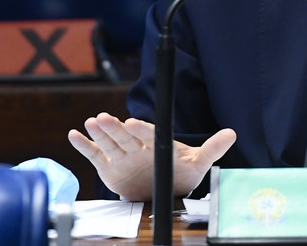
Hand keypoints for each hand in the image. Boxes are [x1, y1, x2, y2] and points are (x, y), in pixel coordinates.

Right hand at [68, 112, 236, 200]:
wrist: (167, 188)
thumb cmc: (182, 173)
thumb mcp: (199, 162)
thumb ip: (213, 148)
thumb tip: (232, 133)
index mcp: (158, 143)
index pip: (150, 135)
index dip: (142, 130)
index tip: (134, 123)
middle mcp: (137, 147)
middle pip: (125, 137)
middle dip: (115, 128)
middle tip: (104, 117)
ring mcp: (122, 156)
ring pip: (109, 143)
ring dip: (99, 134)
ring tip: (90, 123)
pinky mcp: (109, 166)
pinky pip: (94, 155)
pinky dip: (83, 146)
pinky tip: (74, 135)